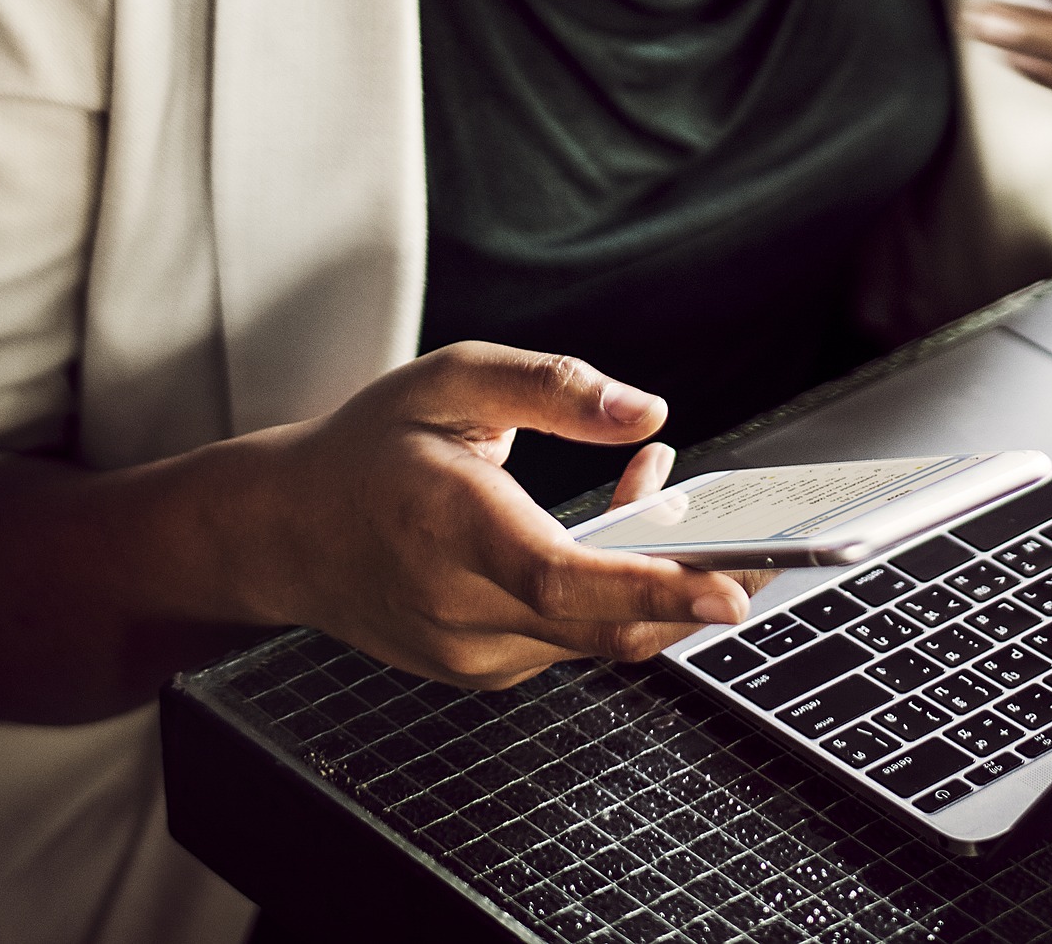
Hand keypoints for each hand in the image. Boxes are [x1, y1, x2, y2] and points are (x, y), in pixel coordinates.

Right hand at [245, 342, 756, 689]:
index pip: (563, 580)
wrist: (285, 534)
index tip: (727, 594)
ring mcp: (472, 653)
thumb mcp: (452, 380)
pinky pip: (573, 638)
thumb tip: (647, 412)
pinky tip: (618, 528)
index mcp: (450, 527)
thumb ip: (553, 389)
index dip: (652, 590)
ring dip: (655, 579)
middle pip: (604, 626)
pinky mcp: (484, 670)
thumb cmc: (369, 449)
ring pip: (599, 636)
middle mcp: (460, 607)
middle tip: (766, 551)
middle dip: (697, 592)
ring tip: (667, 490)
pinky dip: (614, 594)